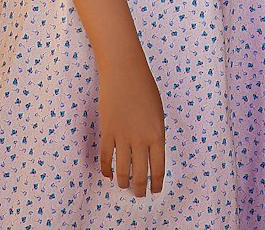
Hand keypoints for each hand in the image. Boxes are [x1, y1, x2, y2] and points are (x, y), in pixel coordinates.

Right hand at [98, 47, 165, 195]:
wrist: (125, 71)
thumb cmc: (144, 87)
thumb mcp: (157, 112)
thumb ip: (154, 134)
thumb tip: (150, 153)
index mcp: (157, 134)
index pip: (158, 168)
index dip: (156, 183)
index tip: (155, 190)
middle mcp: (140, 139)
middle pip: (140, 174)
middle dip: (140, 188)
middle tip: (139, 194)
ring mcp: (122, 136)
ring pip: (122, 171)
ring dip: (124, 183)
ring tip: (125, 187)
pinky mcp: (107, 131)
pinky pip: (106, 157)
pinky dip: (106, 170)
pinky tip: (109, 175)